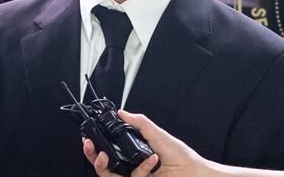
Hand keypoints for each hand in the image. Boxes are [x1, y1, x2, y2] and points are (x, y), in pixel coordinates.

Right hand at [84, 110, 208, 176]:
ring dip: (104, 165)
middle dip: (92, 157)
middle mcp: (131, 170)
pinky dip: (141, 168)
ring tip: (108, 154)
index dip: (96, 148)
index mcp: (133, 156)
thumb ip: (139, 124)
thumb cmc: (180, 156)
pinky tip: (152, 159)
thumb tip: (122, 113)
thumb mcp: (158, 135)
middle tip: (89, 146)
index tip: (89, 138)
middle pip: (103, 168)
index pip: (110, 153)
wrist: (194, 171)